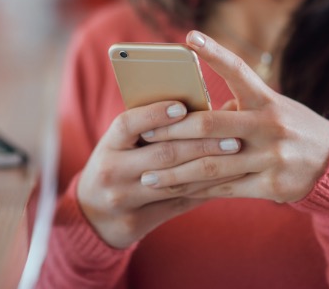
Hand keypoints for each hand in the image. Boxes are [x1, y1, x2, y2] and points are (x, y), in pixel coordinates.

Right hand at [77, 100, 240, 248]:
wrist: (92, 213)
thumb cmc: (117, 165)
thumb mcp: (122, 144)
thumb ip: (152, 128)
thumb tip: (202, 106)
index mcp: (108, 144)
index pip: (128, 124)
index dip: (155, 114)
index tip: (183, 107)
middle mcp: (112, 171)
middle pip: (162, 154)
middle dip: (201, 145)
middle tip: (233, 138)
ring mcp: (122, 199)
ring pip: (174, 182)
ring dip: (210, 169)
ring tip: (237, 158)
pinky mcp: (135, 222)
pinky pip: (177, 205)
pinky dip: (204, 191)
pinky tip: (227, 181)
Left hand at [139, 31, 328, 203]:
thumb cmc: (288, 126)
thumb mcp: (269, 108)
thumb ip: (235, 108)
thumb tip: (191, 113)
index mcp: (267, 100)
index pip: (238, 70)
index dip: (214, 53)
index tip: (189, 37)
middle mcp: (270, 125)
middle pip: (211, 126)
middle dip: (173, 131)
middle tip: (144, 134)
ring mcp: (272, 157)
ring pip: (212, 164)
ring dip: (175, 171)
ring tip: (146, 175)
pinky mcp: (272, 185)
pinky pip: (224, 189)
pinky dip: (196, 190)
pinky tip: (174, 191)